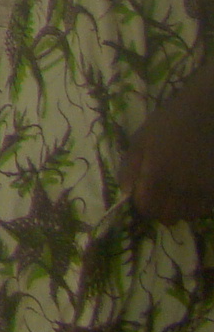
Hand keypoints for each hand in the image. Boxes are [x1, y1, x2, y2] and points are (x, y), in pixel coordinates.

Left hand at [120, 68, 213, 221]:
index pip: (147, 208)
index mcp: (157, 176)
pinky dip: (198, 204)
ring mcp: (203, 191)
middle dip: (160, 209)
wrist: (205, 114)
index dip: (142, 204)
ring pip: (188, 215)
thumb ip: (129, 168)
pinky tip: (193, 187)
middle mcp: (181, 189)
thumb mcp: (139, 140)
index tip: (143, 195)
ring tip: (178, 189)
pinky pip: (206, 208)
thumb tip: (126, 192)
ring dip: (180, 208)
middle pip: (168, 217)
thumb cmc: (168, 123)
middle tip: (159, 194)